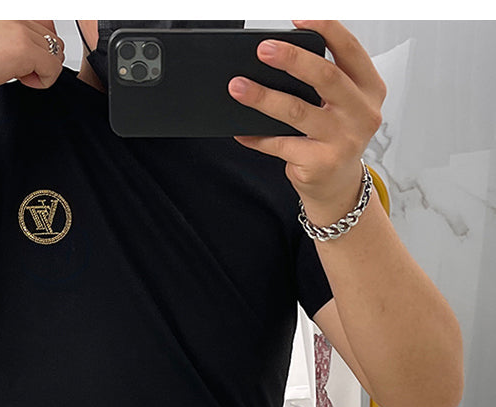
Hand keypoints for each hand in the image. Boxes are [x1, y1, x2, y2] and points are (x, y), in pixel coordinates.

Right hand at [0, 21, 65, 103]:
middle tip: (20, 71)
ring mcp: (20, 29)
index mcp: (8, 11)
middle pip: (54, 39)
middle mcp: (16, 14)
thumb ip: (11, 36)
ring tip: (19, 76)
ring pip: (56, 53)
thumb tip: (31, 53)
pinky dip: (43, 81)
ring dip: (42, 70)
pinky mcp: (23, 49)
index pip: (45, 22)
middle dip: (42, 60)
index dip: (39, 46)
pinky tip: (22, 82)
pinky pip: (53, 68)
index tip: (21, 60)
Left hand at [228, 20, 385, 224]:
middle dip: (291, 59)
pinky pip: (280, 144)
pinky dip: (257, 137)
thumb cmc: (335, 139)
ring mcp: (342, 140)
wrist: (338, 187)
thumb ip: (324, 83)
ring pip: (297, 111)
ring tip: (238, 87)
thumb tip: (277, 59)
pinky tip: (241, 130)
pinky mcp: (320, 163)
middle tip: (263, 49)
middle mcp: (361, 113)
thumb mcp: (342, 107)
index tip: (298, 18)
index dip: (326, 29)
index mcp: (370, 89)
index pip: (350, 50)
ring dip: (263, 97)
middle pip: (325, 76)